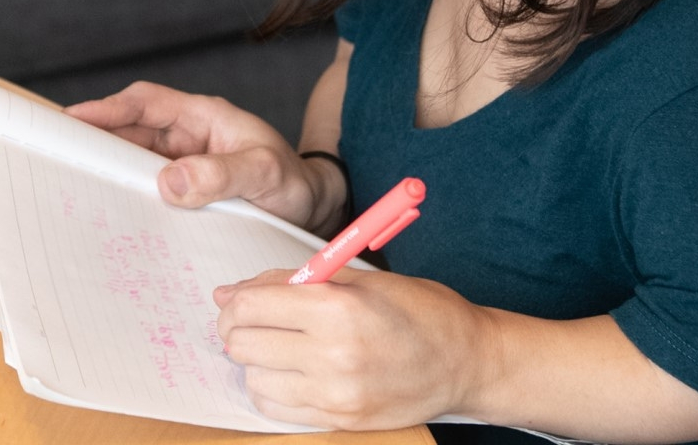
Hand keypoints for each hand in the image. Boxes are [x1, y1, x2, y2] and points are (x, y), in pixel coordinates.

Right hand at [65, 81, 342, 230]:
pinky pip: (149, 190)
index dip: (108, 109)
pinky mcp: (186, 195)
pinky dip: (129, 197)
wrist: (313, 210)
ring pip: (136, 163)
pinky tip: (112, 214)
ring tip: (74, 188)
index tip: (73, 119)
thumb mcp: (266, 174)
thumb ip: (223, 175)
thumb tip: (170, 181)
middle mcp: (189, 138)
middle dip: (96, 141)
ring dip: (110, 173)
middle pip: (130, 132)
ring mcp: (185, 166)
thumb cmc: (295, 184)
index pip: (146, 104)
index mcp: (204, 118)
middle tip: (59, 159)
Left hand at [214, 268, 496, 429]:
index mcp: (339, 307)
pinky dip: (273, 390)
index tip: (236, 301)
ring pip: (254, 379)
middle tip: (254, 323)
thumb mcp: (361, 278)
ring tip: (280, 349)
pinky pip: (275, 409)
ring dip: (257, 362)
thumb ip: (293, 280)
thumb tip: (231, 293)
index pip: (252, 306)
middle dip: (240, 329)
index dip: (235, 301)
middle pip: (245, 343)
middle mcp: (334, 353)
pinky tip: (292, 374)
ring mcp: (336, 393)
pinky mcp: (340, 420)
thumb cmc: (419, 312)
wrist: (466, 363)